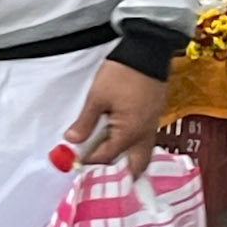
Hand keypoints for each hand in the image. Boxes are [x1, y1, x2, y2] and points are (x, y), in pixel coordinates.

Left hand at [65, 60, 168, 178]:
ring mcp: (152, 126)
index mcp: (130, 133)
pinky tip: (118, 141)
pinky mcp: (154, 117)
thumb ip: (85, 123)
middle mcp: (144, 134)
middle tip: (101, 173)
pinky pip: (145, 141)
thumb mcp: (97, 98)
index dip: (90, 162)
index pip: (107, 158)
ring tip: (108, 159)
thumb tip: (72, 140)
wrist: (146, 51)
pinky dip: (132, 147)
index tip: (76, 162)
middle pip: (135, 166)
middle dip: (119, 174)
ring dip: (126, 160)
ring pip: (142, 154)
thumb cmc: (123, 73)